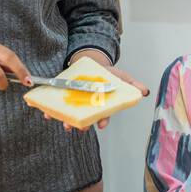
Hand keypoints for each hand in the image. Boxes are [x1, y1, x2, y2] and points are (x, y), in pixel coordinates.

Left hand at [35, 49, 150, 132]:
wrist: (90, 63)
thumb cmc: (107, 74)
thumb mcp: (121, 77)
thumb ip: (132, 84)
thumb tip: (144, 92)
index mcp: (101, 105)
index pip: (102, 116)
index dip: (102, 121)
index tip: (100, 125)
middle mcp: (87, 107)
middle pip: (84, 119)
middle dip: (80, 125)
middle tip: (77, 128)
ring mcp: (75, 103)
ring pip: (69, 115)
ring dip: (64, 120)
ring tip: (61, 122)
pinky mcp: (63, 97)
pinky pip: (55, 106)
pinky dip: (49, 110)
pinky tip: (46, 113)